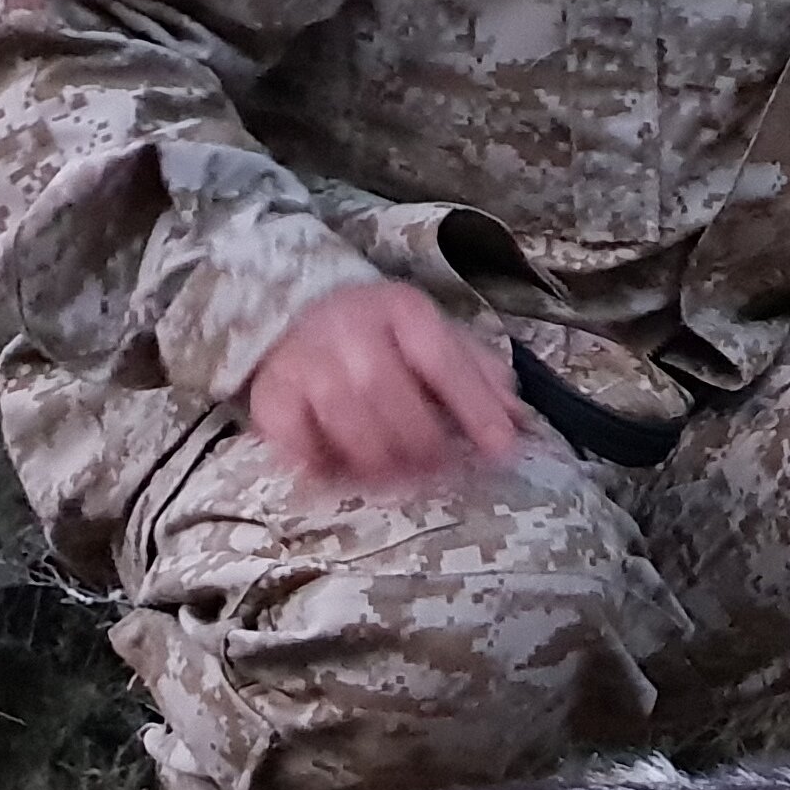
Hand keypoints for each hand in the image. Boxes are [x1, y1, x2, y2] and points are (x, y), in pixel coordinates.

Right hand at [243, 279, 525, 489]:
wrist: (296, 315)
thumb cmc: (383, 337)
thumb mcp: (436, 338)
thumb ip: (479, 376)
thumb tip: (518, 419)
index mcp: (401, 310)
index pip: (442, 360)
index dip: (475, 409)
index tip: (502, 451)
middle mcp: (349, 328)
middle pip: (388, 392)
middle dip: (423, 444)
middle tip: (440, 471)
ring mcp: (304, 360)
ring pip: (344, 418)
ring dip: (380, 462)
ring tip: (398, 478)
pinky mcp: (270, 394)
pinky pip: (295, 440)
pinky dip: (321, 466)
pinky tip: (345, 475)